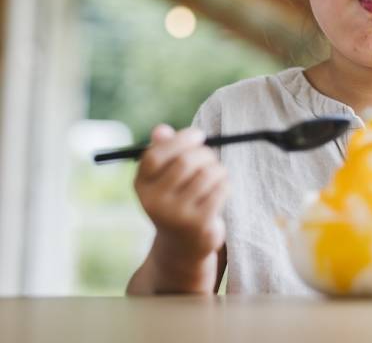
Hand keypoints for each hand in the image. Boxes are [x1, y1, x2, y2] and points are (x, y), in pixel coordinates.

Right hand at [135, 125, 228, 259]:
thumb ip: (163, 151)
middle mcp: (154, 201)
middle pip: (185, 161)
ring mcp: (176, 214)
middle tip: (211, 157)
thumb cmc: (176, 199)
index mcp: (141, 185)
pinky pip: (220, 189)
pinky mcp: (198, 224)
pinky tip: (221, 189)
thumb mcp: (164, 178)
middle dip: (205, 153)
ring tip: (216, 175)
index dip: (180, 140)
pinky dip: (225, 183)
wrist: (182, 244)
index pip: (155, 155)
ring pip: (207, 174)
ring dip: (218, 169)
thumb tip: (161, 130)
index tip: (199, 135)